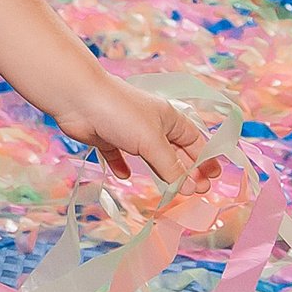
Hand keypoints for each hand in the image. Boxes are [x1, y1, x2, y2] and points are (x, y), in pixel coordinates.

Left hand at [53, 78, 217, 189]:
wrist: (77, 98)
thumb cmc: (120, 113)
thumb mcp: (152, 142)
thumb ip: (172, 167)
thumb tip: (191, 188)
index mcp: (168, 118)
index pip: (194, 141)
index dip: (205, 159)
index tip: (213, 179)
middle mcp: (151, 124)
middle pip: (175, 151)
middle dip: (188, 171)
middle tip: (198, 192)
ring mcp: (128, 131)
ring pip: (150, 156)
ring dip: (161, 172)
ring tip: (173, 192)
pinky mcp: (107, 138)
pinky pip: (118, 155)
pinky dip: (122, 165)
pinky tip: (124, 176)